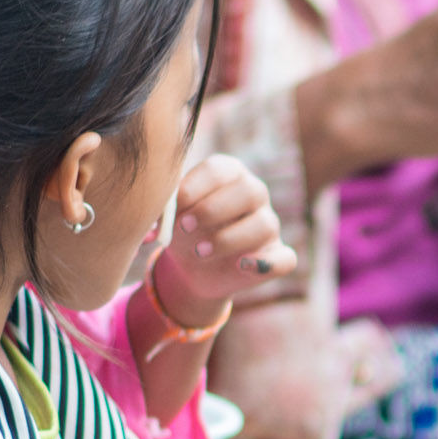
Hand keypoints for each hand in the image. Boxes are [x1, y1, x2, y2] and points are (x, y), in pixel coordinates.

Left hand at [145, 153, 296, 329]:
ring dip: (229, 239)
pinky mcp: (277, 256)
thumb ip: (164, 212)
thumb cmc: (182, 230)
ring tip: (200, 252)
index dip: (197, 186)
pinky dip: (264, 264)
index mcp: (229, 174)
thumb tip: (153, 225)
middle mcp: (254, 194)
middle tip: (184, 227)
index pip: (221, 169)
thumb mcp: (169, 218)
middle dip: (213, 210)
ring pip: (264, 226)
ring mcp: (269, 225)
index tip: (174, 205)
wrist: (192, 268)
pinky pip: (284, 259)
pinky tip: (240, 267)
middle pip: (249, 191)